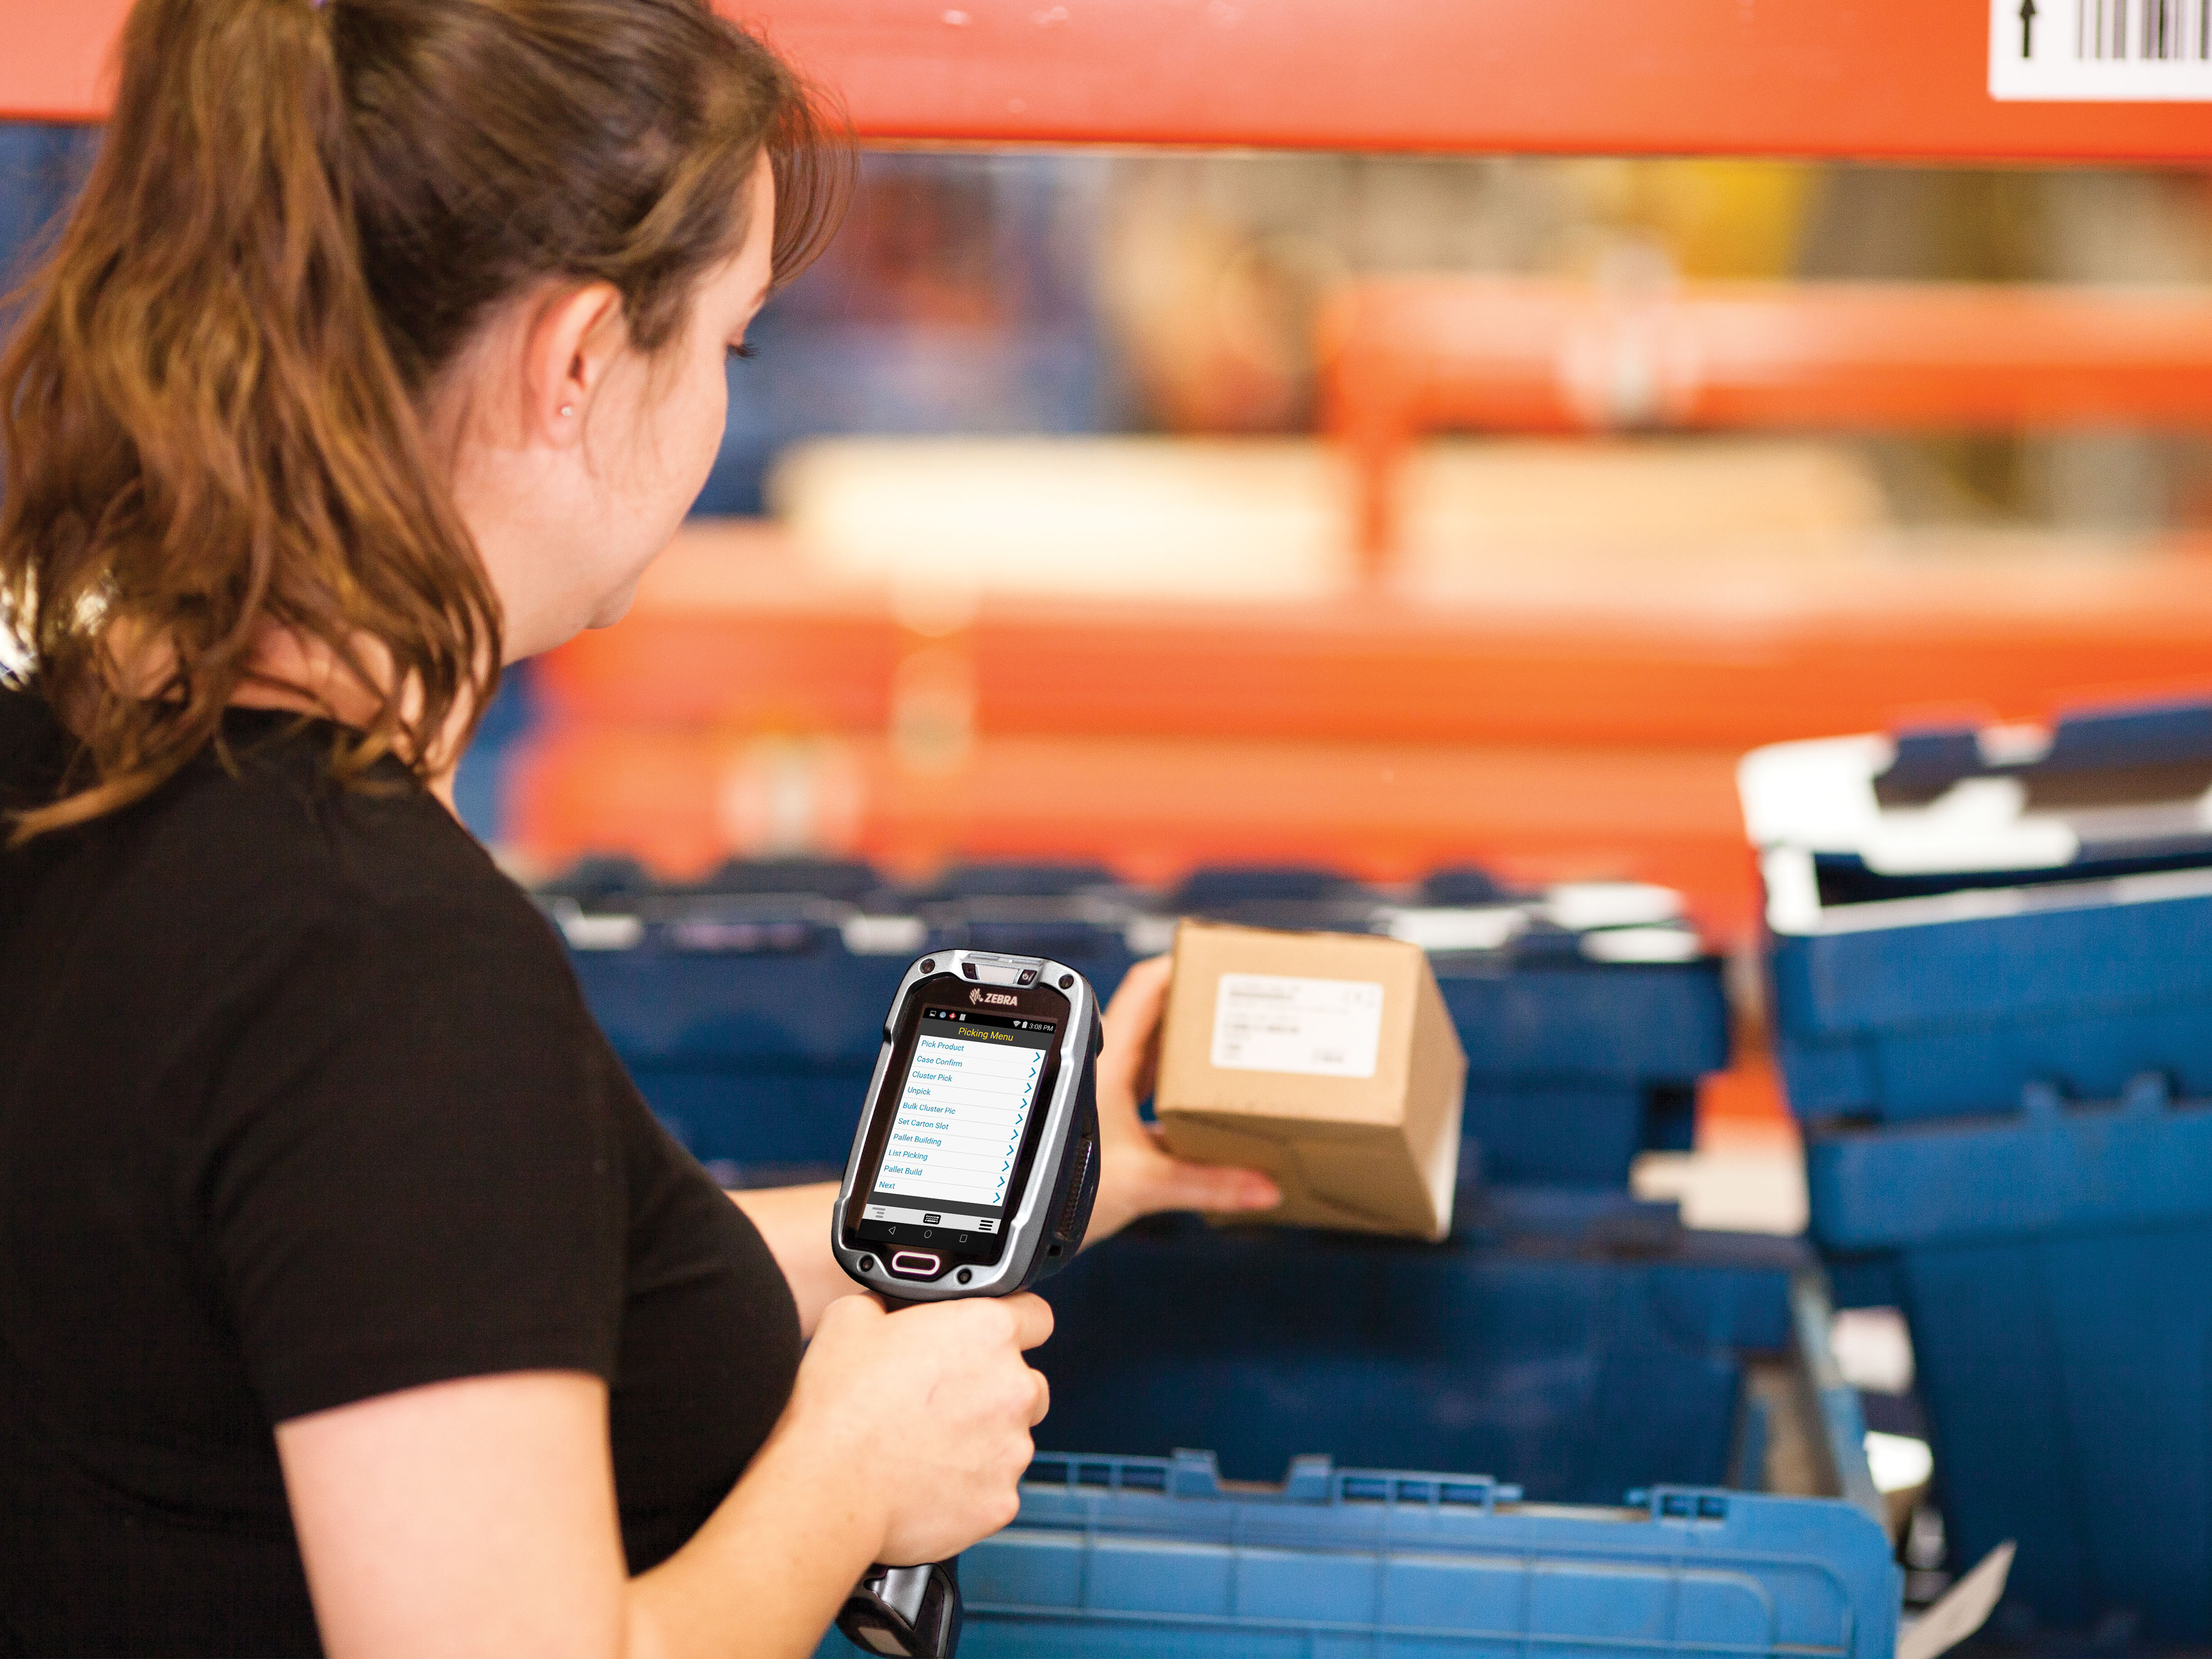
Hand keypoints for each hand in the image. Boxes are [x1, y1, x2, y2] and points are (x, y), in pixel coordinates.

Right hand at [780, 1291, 1053, 1566]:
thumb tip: (894, 1309)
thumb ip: (893, 1303)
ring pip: (1012, 1439)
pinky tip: (926, 1482)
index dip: (1013, 1324)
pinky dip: (970, 1487)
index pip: (1036, 1316)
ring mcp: (1012, 1450)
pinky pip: (995, 1488)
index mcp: (988, 1332)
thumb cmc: (838, 1407)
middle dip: (996, 1390)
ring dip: (983, 1440)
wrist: (824, 1489)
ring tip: (926, 1447)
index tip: (992, 1342)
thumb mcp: (852, 1318)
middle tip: (944, 1402)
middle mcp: (1013, 1388)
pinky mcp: (1002, 1502)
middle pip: (1027, 1383)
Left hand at [1085, 955, 1279, 1242]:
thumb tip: (1264, 1188)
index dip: (1177, 965)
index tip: (1214, 956)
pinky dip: (1175, 1084)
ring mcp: (1105, 1091)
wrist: (1019, 1222)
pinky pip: (1149, 1086)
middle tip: (1235, 998)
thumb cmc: (1061, 1193)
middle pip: (1153, 1016)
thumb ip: (1209, 1184)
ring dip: (1183, 1044)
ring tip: (1227, 1040)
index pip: (1143, 990)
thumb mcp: (1146, 1185)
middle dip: (1192, 1003)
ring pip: (1150, 1052)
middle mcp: (1104, 1068)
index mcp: (1107, 1063)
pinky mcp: (1109, 1117)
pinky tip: (1203, 1099)